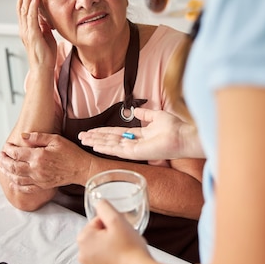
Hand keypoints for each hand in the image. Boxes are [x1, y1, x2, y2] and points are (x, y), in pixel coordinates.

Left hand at [0, 132, 89, 190]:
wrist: (81, 168)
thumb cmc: (71, 153)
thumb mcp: (56, 139)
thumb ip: (38, 137)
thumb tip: (23, 136)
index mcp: (39, 156)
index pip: (17, 153)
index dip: (8, 149)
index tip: (6, 146)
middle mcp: (36, 169)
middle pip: (13, 166)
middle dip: (4, 160)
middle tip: (1, 156)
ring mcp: (38, 179)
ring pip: (16, 178)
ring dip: (7, 172)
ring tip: (3, 166)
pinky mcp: (42, 186)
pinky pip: (25, 187)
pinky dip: (16, 184)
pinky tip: (13, 180)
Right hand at [17, 0, 56, 69]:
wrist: (43, 68)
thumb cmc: (45, 53)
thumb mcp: (45, 35)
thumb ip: (43, 25)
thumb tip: (43, 16)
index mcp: (26, 27)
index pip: (23, 8)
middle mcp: (24, 28)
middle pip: (21, 6)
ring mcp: (27, 31)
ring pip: (24, 10)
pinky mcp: (32, 36)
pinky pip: (31, 19)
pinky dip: (32, 8)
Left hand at [77, 199, 151, 263]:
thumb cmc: (129, 248)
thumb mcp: (117, 220)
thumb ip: (105, 207)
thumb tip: (99, 203)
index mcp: (83, 239)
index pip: (97, 221)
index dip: (112, 223)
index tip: (121, 229)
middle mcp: (83, 255)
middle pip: (98, 235)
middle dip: (111, 235)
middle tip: (124, 239)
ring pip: (102, 249)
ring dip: (112, 247)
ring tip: (126, 250)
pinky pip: (106, 262)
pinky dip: (114, 260)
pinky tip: (125, 260)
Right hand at [78, 107, 204, 159]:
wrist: (183, 136)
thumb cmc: (174, 128)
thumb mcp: (156, 116)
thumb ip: (145, 115)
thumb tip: (135, 110)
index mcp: (138, 136)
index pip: (116, 133)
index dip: (103, 131)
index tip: (91, 130)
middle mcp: (134, 143)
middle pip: (110, 140)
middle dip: (95, 138)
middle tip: (81, 136)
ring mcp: (134, 149)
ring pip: (110, 145)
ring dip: (96, 142)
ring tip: (83, 140)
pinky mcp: (136, 153)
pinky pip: (117, 149)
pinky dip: (105, 147)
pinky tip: (95, 145)